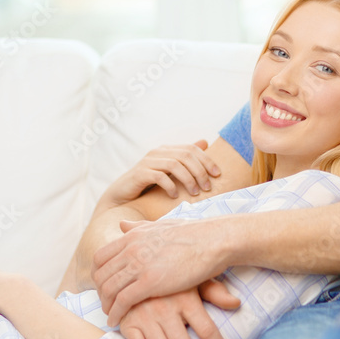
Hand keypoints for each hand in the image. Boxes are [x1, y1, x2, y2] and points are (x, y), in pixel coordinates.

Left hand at [94, 218, 228, 324]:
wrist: (213, 241)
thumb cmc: (193, 234)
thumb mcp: (160, 225)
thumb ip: (138, 227)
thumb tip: (122, 225)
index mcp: (132, 236)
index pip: (101, 257)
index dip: (99, 274)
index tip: (104, 286)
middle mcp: (131, 249)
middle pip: (101, 274)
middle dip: (100, 292)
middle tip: (106, 304)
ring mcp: (139, 265)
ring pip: (108, 289)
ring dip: (106, 305)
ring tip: (110, 315)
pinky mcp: (150, 283)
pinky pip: (122, 301)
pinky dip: (115, 313)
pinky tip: (117, 321)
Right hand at [97, 140, 220, 208]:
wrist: (121, 195)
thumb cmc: (148, 184)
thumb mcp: (168, 170)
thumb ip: (184, 158)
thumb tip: (204, 142)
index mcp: (167, 150)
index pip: (191, 149)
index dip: (206, 160)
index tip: (217, 175)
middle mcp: (157, 152)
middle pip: (185, 156)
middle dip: (199, 171)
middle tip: (207, 187)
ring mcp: (147, 162)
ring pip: (174, 164)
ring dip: (188, 179)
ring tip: (195, 193)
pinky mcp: (139, 174)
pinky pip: (159, 176)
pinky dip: (170, 185)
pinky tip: (175, 195)